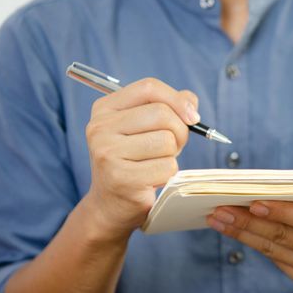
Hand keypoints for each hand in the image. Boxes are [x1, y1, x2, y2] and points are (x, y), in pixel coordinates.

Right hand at [84, 78, 199, 239]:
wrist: (112, 205)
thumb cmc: (136, 160)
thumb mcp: (147, 128)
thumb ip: (169, 107)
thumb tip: (191, 103)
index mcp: (105, 108)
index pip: (149, 87)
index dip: (177, 99)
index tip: (192, 117)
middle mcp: (100, 128)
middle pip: (162, 113)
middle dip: (179, 131)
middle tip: (172, 147)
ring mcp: (107, 153)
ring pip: (166, 141)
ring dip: (172, 155)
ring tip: (156, 163)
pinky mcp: (121, 178)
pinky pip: (167, 166)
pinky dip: (168, 173)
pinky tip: (152, 179)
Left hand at [207, 195, 292, 290]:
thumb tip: (278, 180)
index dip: (279, 211)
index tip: (252, 202)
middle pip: (284, 236)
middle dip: (247, 222)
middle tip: (220, 208)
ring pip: (275, 250)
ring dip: (243, 234)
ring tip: (219, 219)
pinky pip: (279, 261)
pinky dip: (256, 245)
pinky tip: (238, 232)